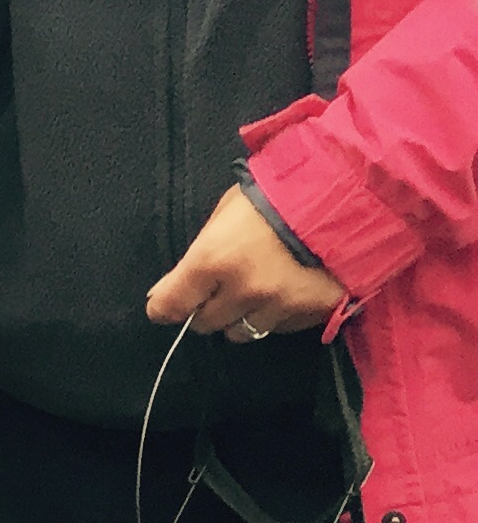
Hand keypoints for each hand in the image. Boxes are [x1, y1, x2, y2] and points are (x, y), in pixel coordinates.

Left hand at [146, 186, 345, 341]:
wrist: (357, 189)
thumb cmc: (283, 190)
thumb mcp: (229, 210)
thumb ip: (199, 253)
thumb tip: (165, 291)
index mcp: (213, 260)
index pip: (168, 307)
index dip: (166, 305)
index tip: (171, 301)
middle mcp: (243, 290)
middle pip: (204, 324)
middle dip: (208, 307)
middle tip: (225, 284)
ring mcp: (280, 306)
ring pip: (242, 333)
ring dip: (243, 316)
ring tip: (260, 288)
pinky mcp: (313, 313)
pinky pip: (281, 328)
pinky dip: (279, 315)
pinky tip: (291, 288)